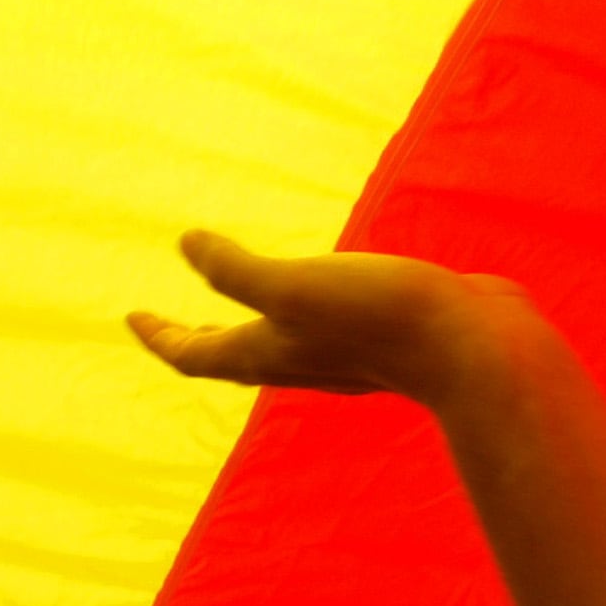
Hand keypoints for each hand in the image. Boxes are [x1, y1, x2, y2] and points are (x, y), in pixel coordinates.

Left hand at [126, 231, 533, 409]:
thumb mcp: (294, 286)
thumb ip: (234, 270)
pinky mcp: (379, 339)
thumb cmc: (378, 317)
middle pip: (230, 354)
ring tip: (235, 309)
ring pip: (276, 346)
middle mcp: (297, 361)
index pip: (194, 353)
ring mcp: (340, 354)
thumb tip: (184, 245)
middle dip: (194, 337)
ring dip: (246, 328)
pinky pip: (322, 330)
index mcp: (266, 354)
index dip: (159, 335)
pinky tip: (319, 296)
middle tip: (166, 322)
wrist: (474, 348)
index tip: (131, 316)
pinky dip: (299, 315)